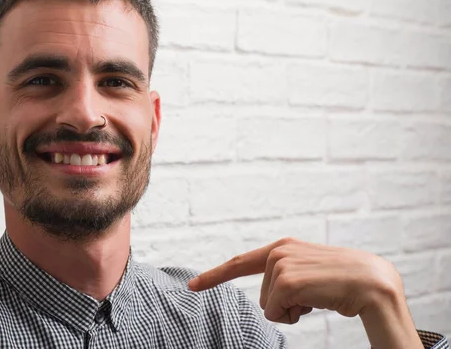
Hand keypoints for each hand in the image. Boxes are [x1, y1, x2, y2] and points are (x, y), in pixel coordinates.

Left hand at [188, 237, 403, 324]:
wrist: (370, 281)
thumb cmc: (341, 281)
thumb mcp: (309, 272)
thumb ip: (286, 275)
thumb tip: (270, 301)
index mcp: (282, 247)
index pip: (241, 262)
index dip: (215, 275)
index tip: (192, 284)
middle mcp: (278, 251)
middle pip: (261, 295)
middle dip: (283, 304)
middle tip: (312, 296)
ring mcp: (280, 263)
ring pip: (267, 306)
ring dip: (290, 310)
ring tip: (316, 296)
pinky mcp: (285, 279)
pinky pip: (275, 312)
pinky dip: (293, 315)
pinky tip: (315, 301)